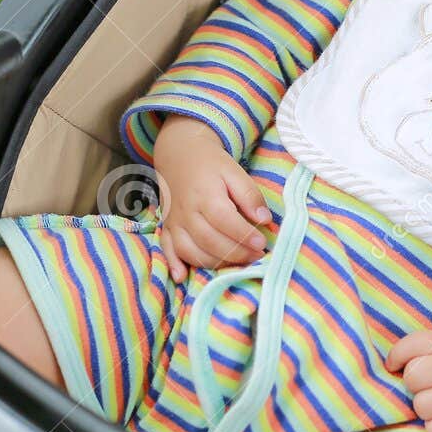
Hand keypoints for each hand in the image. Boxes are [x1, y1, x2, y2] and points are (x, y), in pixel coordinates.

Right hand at [152, 115, 271, 279]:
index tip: (262, 243)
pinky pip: (168, 250)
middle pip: (209, 241)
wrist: (179, 154)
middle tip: (257, 256)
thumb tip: (264, 220)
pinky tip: (183, 277)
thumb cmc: (211, 165)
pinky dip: (174, 265)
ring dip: (216, 263)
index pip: (225, 221)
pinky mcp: (167, 228)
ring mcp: (174, 222)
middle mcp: (187, 212)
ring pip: (192, 251)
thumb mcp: (234, 171)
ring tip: (238, 263)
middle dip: (236, 254)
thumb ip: (249, 195)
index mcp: (205, 195)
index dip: (244, 235)